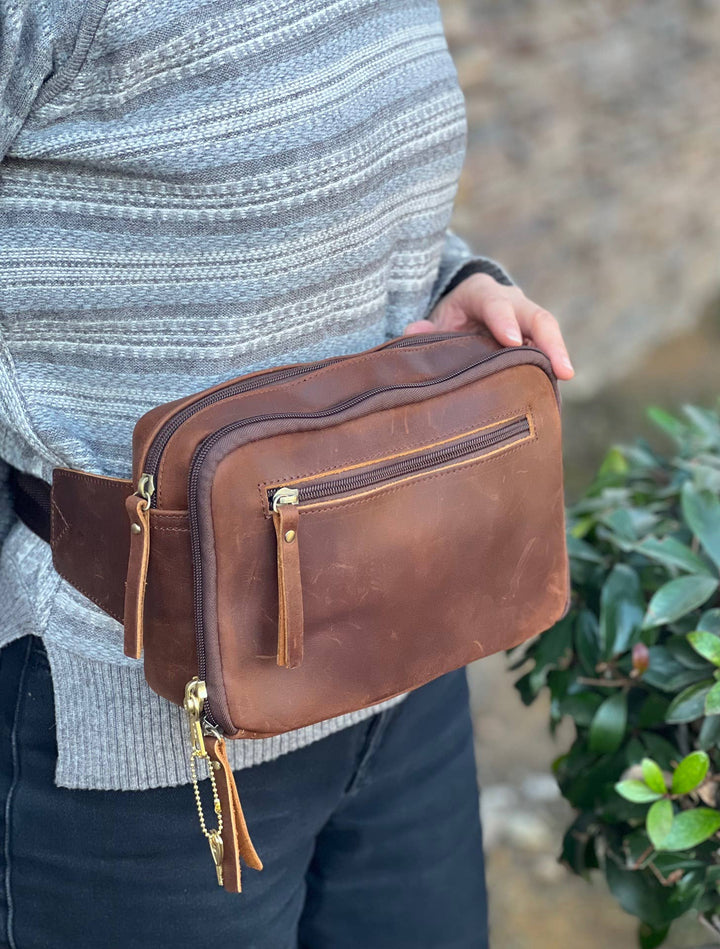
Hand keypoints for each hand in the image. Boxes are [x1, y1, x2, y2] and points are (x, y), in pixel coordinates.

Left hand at [403, 273, 574, 380]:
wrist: (465, 311)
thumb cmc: (449, 319)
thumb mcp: (435, 319)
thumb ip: (424, 329)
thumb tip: (414, 333)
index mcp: (482, 293)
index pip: (495, 303)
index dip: (503, 320)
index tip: (510, 341)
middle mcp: (512, 302)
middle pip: (537, 317)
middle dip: (549, 342)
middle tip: (561, 369)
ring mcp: (528, 320)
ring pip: (547, 334)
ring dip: (557, 356)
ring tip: (564, 379)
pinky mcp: (535, 339)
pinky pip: (546, 352)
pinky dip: (550, 370)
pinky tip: (552, 393)